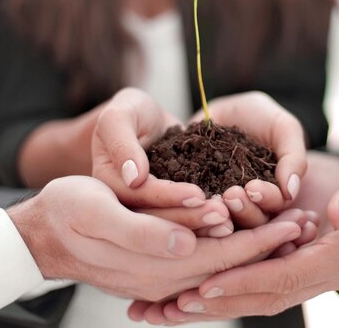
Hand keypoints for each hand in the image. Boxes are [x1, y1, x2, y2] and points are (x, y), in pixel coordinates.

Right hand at [7, 175, 305, 300]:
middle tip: (308, 221)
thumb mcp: (100, 216)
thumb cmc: (69, 214)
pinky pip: (208, 256)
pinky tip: (252, 228)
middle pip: (234, 262)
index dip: (262, 240)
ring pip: (226, 261)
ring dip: (260, 244)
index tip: (295, 220)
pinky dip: (236, 244)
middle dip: (272, 243)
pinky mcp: (162, 261)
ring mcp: (167, 271)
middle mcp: (169, 274)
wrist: (44, 230)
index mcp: (158, 264)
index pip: (224, 256)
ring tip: (293, 224)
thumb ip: (145, 234)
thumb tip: (188, 245)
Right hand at [91, 87, 233, 236]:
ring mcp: (147, 213)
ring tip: (230, 222)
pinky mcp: (167, 213)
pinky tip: (231, 224)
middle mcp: (125, 207)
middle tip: (222, 214)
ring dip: (202, 227)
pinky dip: (206, 225)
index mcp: (107, 186)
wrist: (148, 121)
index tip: (198, 194)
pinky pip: (185, 221)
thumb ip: (121, 141)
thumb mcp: (120, 115)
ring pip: (173, 227)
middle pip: (157, 219)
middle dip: (190, 217)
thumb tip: (134, 177)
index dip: (168, 196)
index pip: (138, 196)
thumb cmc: (131, 111)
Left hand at [132, 140, 338, 321]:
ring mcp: (308, 266)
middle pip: (263, 296)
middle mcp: (321, 270)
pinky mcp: (295, 255)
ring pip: (254, 292)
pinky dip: (223, 281)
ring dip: (211, 301)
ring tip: (161, 307)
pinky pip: (256, 274)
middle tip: (164, 309)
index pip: (285, 276)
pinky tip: (187, 281)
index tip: (201, 288)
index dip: (243, 282)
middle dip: (215, 303)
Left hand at [192, 92, 307, 227]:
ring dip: (218, 212)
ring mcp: (220, 202)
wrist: (224, 108)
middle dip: (242, 209)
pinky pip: (192, 207)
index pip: (274, 206)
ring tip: (213, 198)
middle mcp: (248, 204)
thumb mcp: (284, 128)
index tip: (254, 187)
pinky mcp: (194, 196)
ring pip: (221, 219)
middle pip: (249, 219)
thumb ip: (293, 157)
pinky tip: (188, 197)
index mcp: (274, 194)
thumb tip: (292, 192)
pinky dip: (191, 205)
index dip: (266, 199)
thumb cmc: (261, 116)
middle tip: (232, 195)